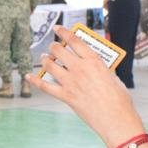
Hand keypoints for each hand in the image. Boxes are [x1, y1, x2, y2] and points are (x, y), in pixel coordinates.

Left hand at [27, 25, 143, 147]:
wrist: (116, 118)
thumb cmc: (119, 99)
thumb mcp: (112, 76)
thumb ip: (99, 69)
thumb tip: (91, 67)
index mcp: (94, 60)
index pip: (74, 40)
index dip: (63, 32)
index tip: (57, 28)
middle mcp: (80, 68)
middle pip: (58, 50)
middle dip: (53, 47)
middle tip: (52, 48)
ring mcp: (71, 82)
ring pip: (50, 65)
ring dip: (45, 60)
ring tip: (44, 58)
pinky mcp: (66, 96)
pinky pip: (45, 87)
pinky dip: (35, 81)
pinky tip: (27, 76)